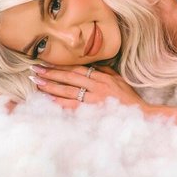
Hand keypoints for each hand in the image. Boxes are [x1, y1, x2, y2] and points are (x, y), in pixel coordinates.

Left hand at [30, 64, 148, 110]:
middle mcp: (97, 86)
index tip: (46, 62)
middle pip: (70, 77)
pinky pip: (73, 106)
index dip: (61, 65)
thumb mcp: (117, 80)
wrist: (141, 115)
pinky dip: (60, 103)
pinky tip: (48, 100)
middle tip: (35, 69)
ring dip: (51, 87)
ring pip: (68, 91)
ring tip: (37, 83)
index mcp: (102, 77)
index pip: (77, 68)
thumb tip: (88, 65)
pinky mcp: (94, 112)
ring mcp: (95, 99)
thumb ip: (103, 71)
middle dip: (51, 73)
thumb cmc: (128, 98)